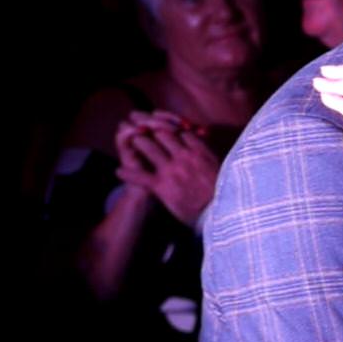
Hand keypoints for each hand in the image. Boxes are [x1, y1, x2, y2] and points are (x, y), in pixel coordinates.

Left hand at [116, 110, 219, 225]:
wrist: (219, 214)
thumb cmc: (224, 194)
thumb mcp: (222, 169)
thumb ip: (210, 156)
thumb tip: (207, 145)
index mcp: (200, 151)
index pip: (180, 131)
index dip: (169, 127)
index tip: (161, 128)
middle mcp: (185, 156)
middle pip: (162, 133)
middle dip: (150, 129)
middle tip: (140, 127)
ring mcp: (172, 170)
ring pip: (148, 147)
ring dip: (138, 142)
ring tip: (130, 141)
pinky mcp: (163, 186)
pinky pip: (140, 175)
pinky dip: (128, 173)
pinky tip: (119, 172)